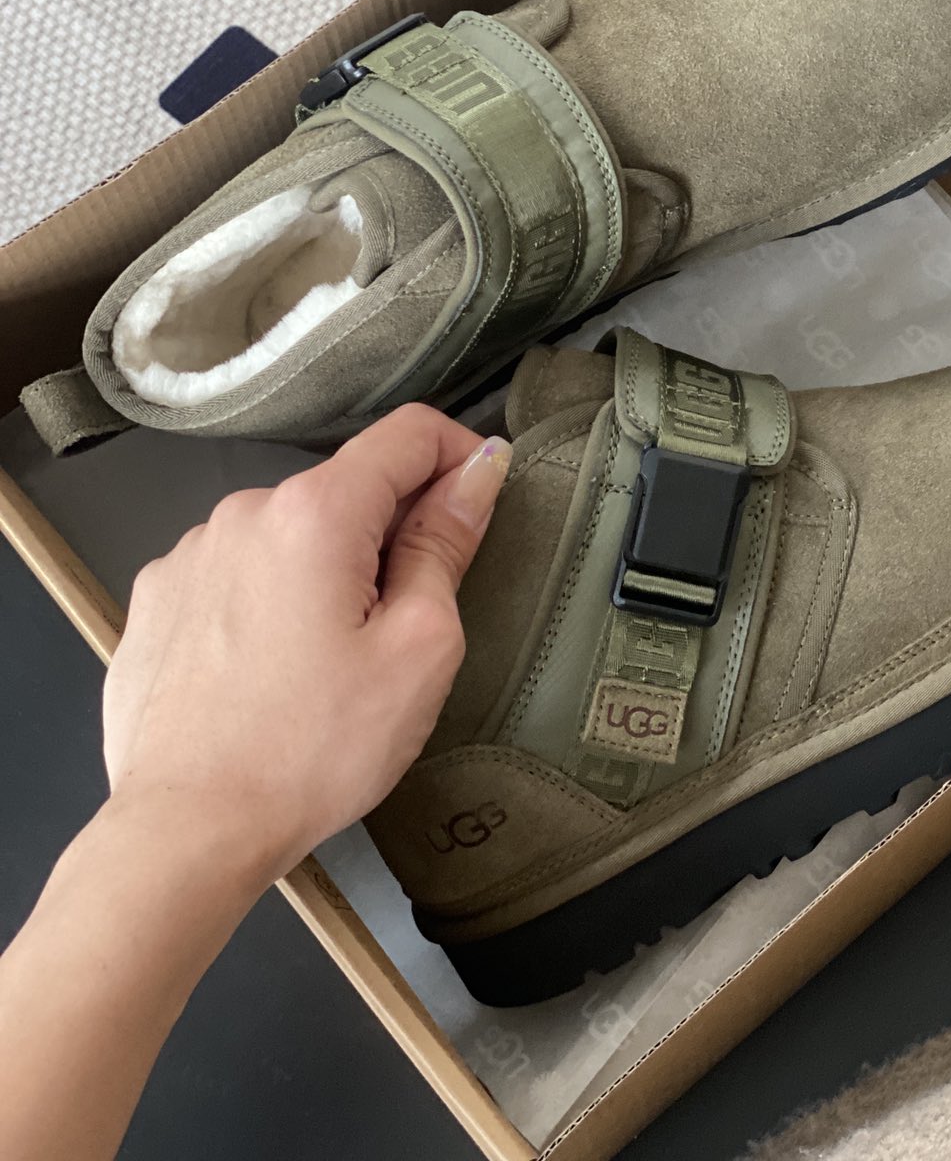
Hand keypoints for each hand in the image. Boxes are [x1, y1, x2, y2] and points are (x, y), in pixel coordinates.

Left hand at [102, 405, 510, 895]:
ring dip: (324, 572)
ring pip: (289, 536)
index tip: (480, 505)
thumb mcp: (418, 648)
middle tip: (403, 628)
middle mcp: (244, 511)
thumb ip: (446, 544)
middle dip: (389, 537)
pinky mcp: (156, 599)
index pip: (409, 434)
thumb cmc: (311, 750)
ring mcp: (190, 554)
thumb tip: (476, 472)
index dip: (461, 456)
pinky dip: (267, 603)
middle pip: (347, 491)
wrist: (185, 831)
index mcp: (315, 512)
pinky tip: (269, 673)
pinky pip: (235, 575)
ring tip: (327, 665)